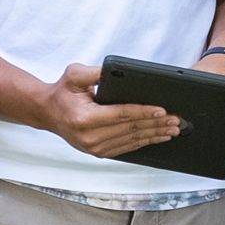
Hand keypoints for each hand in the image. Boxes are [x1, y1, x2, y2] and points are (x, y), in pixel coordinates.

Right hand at [37, 64, 181, 157]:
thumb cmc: (62, 91)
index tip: (163, 110)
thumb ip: (95, 72)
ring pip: (131, 141)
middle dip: (156, 124)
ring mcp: (93, 148)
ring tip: (173, 129)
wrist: (47, 112)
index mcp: (84, 118)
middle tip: (176, 120)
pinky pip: (126, 147)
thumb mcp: (74, 74)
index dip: (144, 112)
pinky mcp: (98, 153)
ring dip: (154, 135)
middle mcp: (89, 137)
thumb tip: (117, 71)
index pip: (121, 115)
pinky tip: (157, 136)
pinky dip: (144, 142)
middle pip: (130, 130)